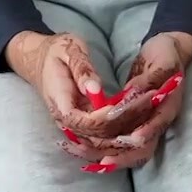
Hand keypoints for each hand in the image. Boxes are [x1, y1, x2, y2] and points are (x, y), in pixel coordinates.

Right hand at [5, 31, 180, 172]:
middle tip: (152, 100)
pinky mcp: (83, 122)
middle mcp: (66, 120)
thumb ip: (82, 70)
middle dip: (126, 122)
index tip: (131, 102)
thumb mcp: (69, 50)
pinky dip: (122, 130)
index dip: (109, 117)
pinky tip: (143, 117)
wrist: (39, 59)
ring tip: (152, 107)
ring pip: (102, 141)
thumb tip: (95, 90)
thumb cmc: (56, 51)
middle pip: (98, 136)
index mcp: (60, 103)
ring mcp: (74, 124)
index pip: (86, 122)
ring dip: (128, 130)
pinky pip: (102, 135)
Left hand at [93, 31, 191, 168]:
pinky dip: (101, 146)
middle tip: (99, 160)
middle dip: (120, 156)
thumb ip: (149, 80)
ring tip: (82, 151)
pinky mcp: (132, 123)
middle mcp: (157, 121)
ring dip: (105, 153)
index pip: (157, 126)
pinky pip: (117, 141)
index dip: (144, 133)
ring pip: (127, 150)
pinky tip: (82, 146)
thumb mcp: (163, 62)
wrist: (166, 53)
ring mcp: (145, 124)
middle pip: (142, 149)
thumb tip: (131, 94)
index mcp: (169, 106)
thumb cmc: (166, 55)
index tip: (128, 139)